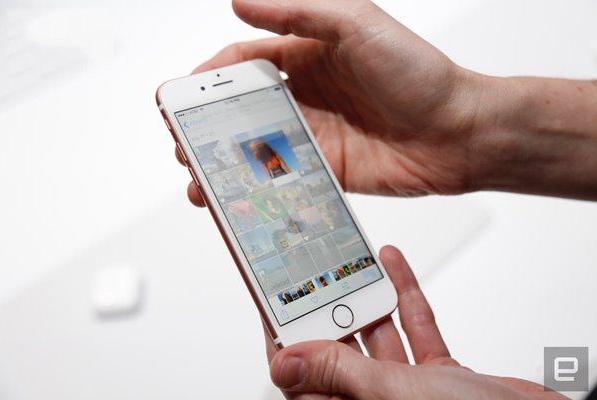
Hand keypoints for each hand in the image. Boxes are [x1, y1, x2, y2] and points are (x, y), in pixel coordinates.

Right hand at [179, 0, 486, 206]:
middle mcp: (308, 95)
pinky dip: (257, 189)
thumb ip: (297, 13)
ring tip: (199, 179)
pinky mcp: (326, 170)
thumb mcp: (356, 24)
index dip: (211, 76)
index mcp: (309, 55)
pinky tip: (236, 198)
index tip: (182, 95)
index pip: (246, 62)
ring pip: (257, 148)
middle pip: (244, 108)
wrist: (459, 131)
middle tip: (183, 143)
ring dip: (225, 162)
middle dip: (208, 125)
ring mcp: (315, 135)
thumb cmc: (418, 73)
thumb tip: (240, 2)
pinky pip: (284, 179)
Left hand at [263, 245, 566, 399]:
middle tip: (313, 268)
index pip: (302, 375)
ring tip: (350, 260)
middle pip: (337, 349)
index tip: (275, 299)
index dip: (286, 338)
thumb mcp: (393, 394)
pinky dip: (406, 298)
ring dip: (368, 296)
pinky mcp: (438, 375)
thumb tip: (284, 363)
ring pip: (377, 334)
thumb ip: (339, 374)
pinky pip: (414, 329)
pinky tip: (394, 268)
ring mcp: (407, 390)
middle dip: (328, 306)